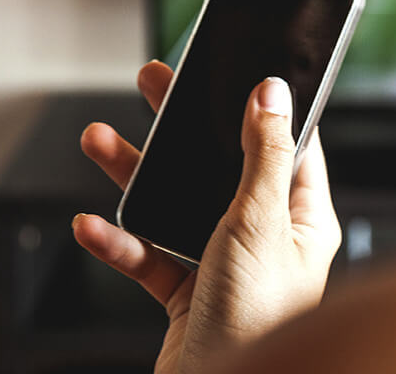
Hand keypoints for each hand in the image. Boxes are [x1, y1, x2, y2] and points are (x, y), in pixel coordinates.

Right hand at [72, 61, 341, 373]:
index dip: (260, 106)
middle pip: (222, 166)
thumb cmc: (257, 322)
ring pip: (177, 206)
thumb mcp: (259, 223)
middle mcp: (266, 238)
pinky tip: (93, 226)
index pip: (288, 146)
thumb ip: (263, 156)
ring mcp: (225, 266)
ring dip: (137, 177)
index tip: (235, 72)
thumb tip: (273, 93)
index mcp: (302, 219)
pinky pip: (149, 258)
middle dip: (183, 129)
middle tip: (154, 85)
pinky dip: (119, 242)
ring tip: (98, 141)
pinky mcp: (189, 296)